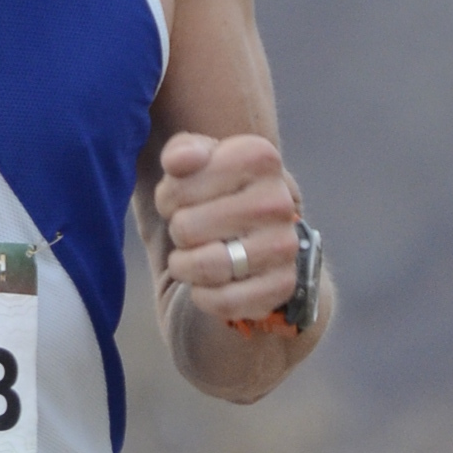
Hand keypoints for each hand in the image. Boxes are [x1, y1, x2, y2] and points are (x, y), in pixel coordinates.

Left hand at [154, 130, 301, 324]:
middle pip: (185, 228)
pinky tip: (210, 284)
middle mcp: (278, 200)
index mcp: (259, 158)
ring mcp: (283, 245)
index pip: (177, 186)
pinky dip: (205, 297)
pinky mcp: (283, 285)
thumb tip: (180, 161)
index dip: (168, 197)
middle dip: (179, 233)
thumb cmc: (219, 193)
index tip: (184, 199)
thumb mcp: (198, 162)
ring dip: (186, 267)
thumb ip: (182, 151)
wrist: (262, 238)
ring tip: (194, 257)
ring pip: (205, 266)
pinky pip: (224, 301)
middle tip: (191, 230)